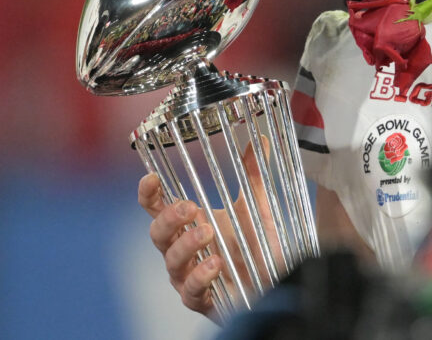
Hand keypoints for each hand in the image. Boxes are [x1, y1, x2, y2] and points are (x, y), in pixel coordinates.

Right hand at [138, 139, 282, 320]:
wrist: (275, 282)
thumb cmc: (256, 245)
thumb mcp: (257, 207)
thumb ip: (253, 175)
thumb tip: (260, 139)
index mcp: (189, 225)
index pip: (157, 208)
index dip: (148, 194)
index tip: (151, 176)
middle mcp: (182, 251)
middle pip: (158, 234)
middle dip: (169, 219)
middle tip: (190, 207)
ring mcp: (189, 277)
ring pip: (171, 262)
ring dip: (186, 245)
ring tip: (208, 231)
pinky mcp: (202, 300)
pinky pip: (191, 292)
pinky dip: (201, 276)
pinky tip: (216, 264)